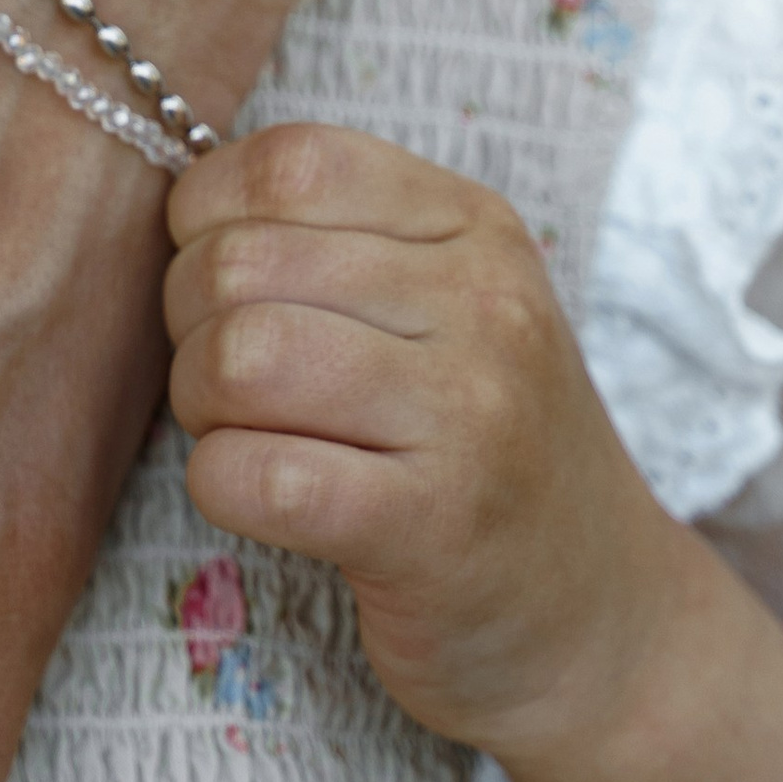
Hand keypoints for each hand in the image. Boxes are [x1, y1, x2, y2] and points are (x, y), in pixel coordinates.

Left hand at [164, 122, 694, 762]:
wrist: (600, 619)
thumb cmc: (482, 448)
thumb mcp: (449, 305)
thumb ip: (336, 238)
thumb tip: (181, 202)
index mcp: (475, 224)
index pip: (293, 162)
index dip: (210, 217)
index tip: (223, 282)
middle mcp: (484, 303)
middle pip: (240, 262)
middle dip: (189, 324)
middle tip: (226, 380)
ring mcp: (468, 414)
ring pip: (240, 358)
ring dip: (200, 404)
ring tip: (243, 433)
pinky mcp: (431, 527)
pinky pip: (255, 475)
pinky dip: (220, 485)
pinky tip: (260, 498)